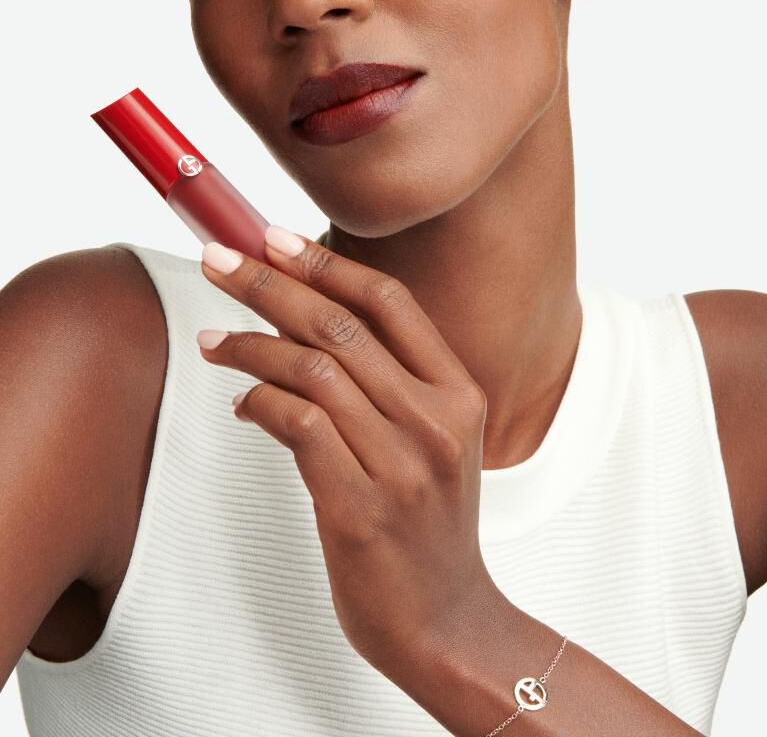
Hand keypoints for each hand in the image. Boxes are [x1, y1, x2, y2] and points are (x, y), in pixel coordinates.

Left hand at [196, 226, 501, 671]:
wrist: (445, 619)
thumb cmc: (429, 525)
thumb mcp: (434, 443)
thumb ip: (391, 384)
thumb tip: (303, 325)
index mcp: (459, 394)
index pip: (392, 303)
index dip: (329, 264)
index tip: (275, 238)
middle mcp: (436, 420)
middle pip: (342, 325)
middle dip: (271, 283)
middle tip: (220, 260)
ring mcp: (401, 463)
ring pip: (313, 368)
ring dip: (251, 344)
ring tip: (214, 339)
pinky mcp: (360, 506)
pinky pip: (297, 425)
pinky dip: (259, 402)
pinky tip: (242, 403)